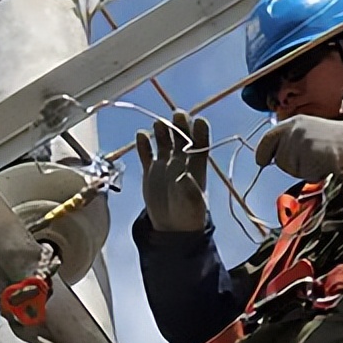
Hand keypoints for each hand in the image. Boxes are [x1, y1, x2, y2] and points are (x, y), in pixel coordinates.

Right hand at [136, 111, 209, 231]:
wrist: (172, 227)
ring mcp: (165, 163)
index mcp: (197, 166)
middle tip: (178, 114)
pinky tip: (141, 135)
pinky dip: (144, 144)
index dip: (201, 131)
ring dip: (162, 131)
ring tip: (159, 124)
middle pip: (181, 137)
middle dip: (180, 125)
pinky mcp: (151, 170)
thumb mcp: (193, 204)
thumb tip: (184, 175)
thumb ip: (189, 189)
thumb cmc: (189, 215)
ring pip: (164, 141)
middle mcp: (182, 160)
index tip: (200, 121)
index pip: (201, 143)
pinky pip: (146, 153)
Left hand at [255, 115, 342, 181]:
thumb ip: (289, 139)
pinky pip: (305, 174)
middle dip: (291, 164)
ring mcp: (303, 142)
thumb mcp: (308, 130)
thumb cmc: (333, 139)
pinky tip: (325, 163)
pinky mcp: (312, 155)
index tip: (261, 161)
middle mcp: (295, 131)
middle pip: (279, 159)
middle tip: (310, 157)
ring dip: (303, 170)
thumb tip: (270, 156)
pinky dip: (314, 173)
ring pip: (291, 169)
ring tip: (319, 158)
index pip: (269, 138)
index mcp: (293, 123)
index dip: (262, 152)